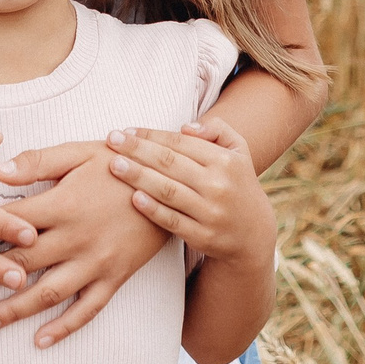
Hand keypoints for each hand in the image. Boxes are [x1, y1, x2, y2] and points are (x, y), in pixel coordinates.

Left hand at [0, 142, 171, 346]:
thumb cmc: (121, 163)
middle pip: (23, 264)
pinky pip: (87, 309)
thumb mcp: (81, 151)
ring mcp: (96, 262)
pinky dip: (64, 327)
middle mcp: (76, 238)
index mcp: (64, 204)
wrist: (173, 184)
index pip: (11, 224)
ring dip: (15, 311)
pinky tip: (40, 340)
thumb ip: (39, 161)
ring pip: (49, 293)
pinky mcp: (114, 278)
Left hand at [105, 120, 275, 265]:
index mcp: (225, 161)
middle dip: (137, 150)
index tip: (127, 130)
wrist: (253, 235)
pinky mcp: (203, 237)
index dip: (152, 135)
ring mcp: (210, 213)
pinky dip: (153, 210)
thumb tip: (185, 127)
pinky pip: (172, 221)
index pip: (181, 143)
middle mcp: (219, 185)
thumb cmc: (237, 185)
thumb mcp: (239, 152)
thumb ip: (217, 130)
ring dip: (138, 177)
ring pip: (168, 191)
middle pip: (170, 164)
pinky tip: (133, 198)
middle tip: (111, 140)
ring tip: (114, 165)